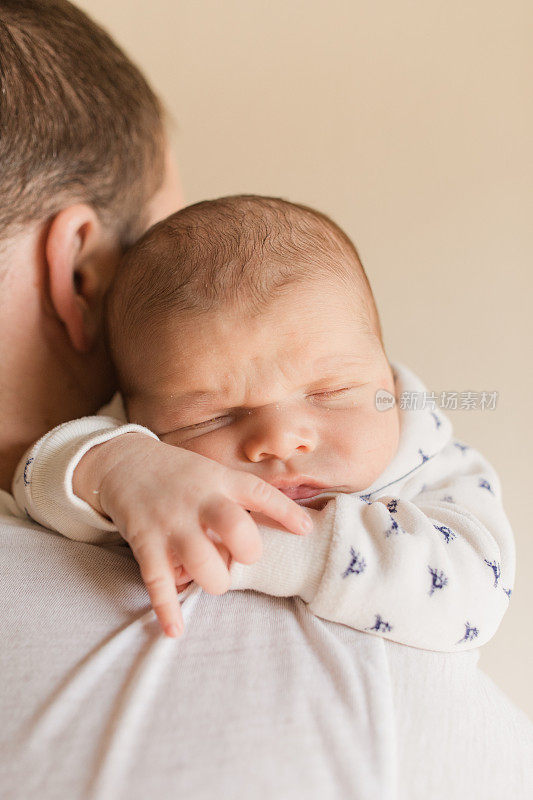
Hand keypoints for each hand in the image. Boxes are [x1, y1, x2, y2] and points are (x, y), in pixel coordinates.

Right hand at [73, 433, 312, 637]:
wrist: (125, 463)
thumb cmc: (180, 475)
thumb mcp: (212, 472)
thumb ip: (239, 498)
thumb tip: (280, 526)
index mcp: (219, 480)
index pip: (258, 492)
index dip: (285, 511)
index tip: (306, 530)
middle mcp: (198, 499)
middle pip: (234, 527)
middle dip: (247, 552)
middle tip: (243, 559)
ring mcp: (171, 521)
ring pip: (201, 560)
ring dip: (214, 581)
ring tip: (214, 581)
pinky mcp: (145, 541)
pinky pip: (158, 580)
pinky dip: (167, 607)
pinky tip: (176, 629)